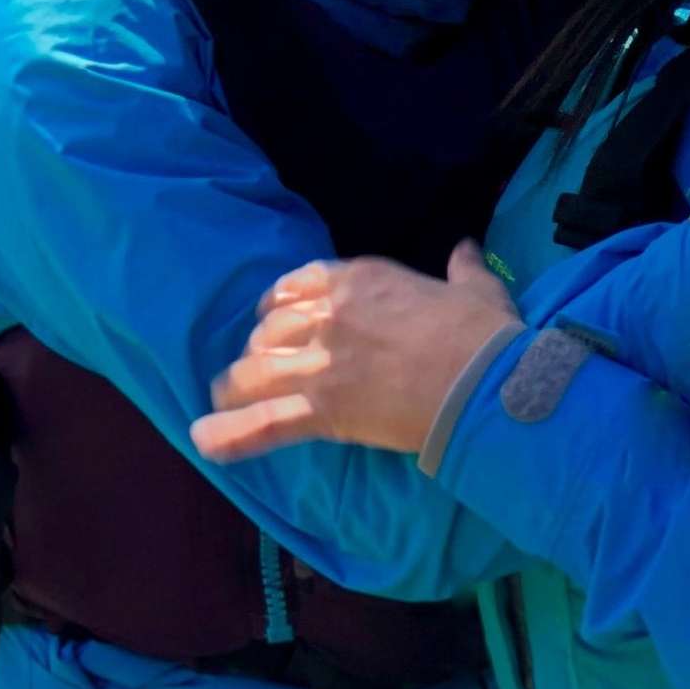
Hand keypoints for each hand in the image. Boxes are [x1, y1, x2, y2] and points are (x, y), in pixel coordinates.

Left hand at [190, 242, 520, 463]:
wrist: (485, 383)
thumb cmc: (485, 335)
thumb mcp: (476, 288)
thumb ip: (463, 268)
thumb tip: (465, 248)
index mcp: (361, 279)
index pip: (298, 285)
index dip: (281, 304)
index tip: (276, 317)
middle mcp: (329, 315)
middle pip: (270, 331)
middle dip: (260, 349)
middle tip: (259, 367)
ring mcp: (320, 364)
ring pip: (256, 373)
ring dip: (237, 385)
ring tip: (223, 399)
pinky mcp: (324, 411)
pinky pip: (265, 423)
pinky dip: (231, 435)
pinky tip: (203, 440)